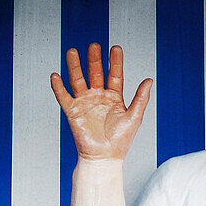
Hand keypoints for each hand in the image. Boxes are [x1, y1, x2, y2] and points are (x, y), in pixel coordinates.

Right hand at [50, 44, 151, 161]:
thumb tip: (149, 80)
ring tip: (73, 52)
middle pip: (95, 73)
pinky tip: (55, 75)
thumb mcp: (134, 117)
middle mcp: (98, 97)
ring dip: (75, 66)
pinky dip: (58, 87)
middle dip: (94, 60)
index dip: (115, 62)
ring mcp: (85, 103)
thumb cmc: (120, 141)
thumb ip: (141, 98)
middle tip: (94, 46)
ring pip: (78, 80)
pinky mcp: (73, 112)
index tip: (115, 48)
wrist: (105, 158)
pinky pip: (63, 97)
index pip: (114, 75)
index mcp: (114, 98)